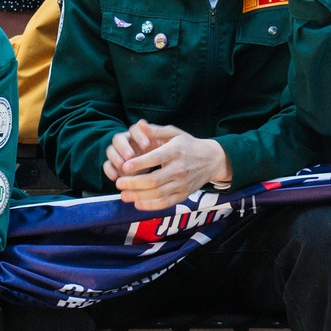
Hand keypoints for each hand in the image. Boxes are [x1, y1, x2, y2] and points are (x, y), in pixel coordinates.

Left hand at [109, 122, 231, 209]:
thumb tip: (139, 125)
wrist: (212, 160)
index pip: (155, 159)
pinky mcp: (184, 194)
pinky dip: (151, 206)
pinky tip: (137, 204)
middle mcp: (180, 169)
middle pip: (153, 180)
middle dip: (133, 183)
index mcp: (176, 151)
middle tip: (118, 183)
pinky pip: (166, 203)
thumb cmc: (188, 145)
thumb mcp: (174, 133)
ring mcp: (182, 184)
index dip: (138, 164)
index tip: (123, 166)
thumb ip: (156, 131)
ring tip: (123, 195)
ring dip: (138, 196)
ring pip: (158, 193)